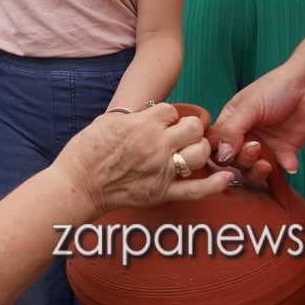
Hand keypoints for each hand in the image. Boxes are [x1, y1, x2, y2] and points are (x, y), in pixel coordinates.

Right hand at [54, 104, 233, 214]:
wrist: (77, 185)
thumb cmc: (85, 153)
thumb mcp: (107, 122)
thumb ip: (132, 117)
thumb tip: (146, 112)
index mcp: (142, 125)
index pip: (170, 111)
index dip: (169, 115)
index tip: (162, 122)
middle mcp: (156, 146)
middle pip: (192, 128)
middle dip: (190, 127)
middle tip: (183, 134)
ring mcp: (161, 170)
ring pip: (200, 153)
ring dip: (200, 148)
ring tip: (193, 150)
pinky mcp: (162, 193)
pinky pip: (196, 190)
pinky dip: (215, 185)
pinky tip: (227, 177)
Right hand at [211, 64, 304, 174]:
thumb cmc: (276, 88)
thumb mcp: (249, 106)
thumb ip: (232, 130)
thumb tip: (222, 155)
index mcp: (230, 122)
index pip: (215, 146)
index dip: (219, 153)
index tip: (228, 153)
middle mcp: (245, 136)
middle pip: (233, 161)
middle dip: (242, 160)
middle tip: (254, 148)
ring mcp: (265, 145)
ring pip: (253, 170)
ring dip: (257, 170)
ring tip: (267, 162)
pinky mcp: (284, 151)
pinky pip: (281, 167)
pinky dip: (285, 167)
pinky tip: (290, 163)